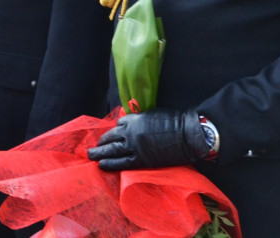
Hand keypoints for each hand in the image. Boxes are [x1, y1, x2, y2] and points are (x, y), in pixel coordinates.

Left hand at [87, 108, 208, 170]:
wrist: (188, 135)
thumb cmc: (175, 121)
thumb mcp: (154, 113)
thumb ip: (142, 119)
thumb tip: (137, 123)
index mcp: (135, 119)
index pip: (119, 123)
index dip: (116, 129)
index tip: (114, 134)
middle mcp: (131, 132)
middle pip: (111, 137)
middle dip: (101, 142)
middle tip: (93, 147)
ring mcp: (135, 146)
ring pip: (112, 150)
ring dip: (100, 153)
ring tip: (91, 156)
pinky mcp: (141, 160)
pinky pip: (122, 162)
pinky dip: (111, 163)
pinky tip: (102, 165)